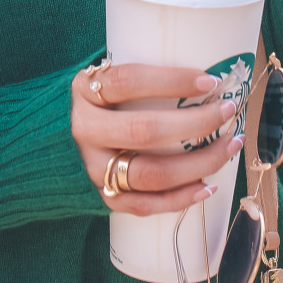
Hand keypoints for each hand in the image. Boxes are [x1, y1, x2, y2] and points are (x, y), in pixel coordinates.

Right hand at [70, 61, 244, 214]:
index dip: (172, 80)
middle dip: (196, 122)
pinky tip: (208, 186)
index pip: (129, 81)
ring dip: (199, 163)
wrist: (53, 140)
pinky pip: (146, 204)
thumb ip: (138, 79)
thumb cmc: (95, 101)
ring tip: (229, 147)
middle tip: (227, 111)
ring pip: (151, 173)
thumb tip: (206, 80)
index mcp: (85, 91)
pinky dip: (180, 198)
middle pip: (145, 131)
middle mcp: (85, 130)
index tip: (210, 80)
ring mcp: (94, 167)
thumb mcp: (103, 78)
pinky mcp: (105, 195)